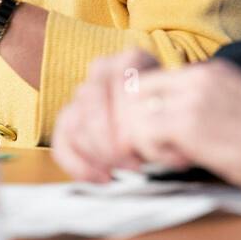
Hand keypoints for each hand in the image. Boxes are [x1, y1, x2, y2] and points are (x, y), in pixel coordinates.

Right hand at [53, 48, 161, 181]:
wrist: (165, 114)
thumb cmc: (172, 112)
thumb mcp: (178, 109)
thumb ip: (167, 120)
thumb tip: (165, 145)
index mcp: (130, 60)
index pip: (118, 83)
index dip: (128, 117)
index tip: (145, 146)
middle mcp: (102, 70)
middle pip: (91, 102)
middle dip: (110, 141)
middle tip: (134, 165)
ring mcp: (83, 93)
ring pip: (75, 123)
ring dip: (99, 155)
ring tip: (126, 171)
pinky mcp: (69, 118)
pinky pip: (62, 142)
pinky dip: (79, 165)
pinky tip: (105, 179)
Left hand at [62, 58, 240, 192]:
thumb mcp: (235, 106)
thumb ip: (202, 104)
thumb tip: (167, 123)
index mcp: (209, 71)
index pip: (150, 76)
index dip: (139, 107)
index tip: (147, 133)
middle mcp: (197, 76)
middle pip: (133, 88)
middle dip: (128, 122)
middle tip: (144, 150)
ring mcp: (192, 96)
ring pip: (132, 111)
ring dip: (140, 140)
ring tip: (168, 157)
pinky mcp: (190, 122)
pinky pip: (143, 133)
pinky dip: (151, 153)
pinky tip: (180, 161)